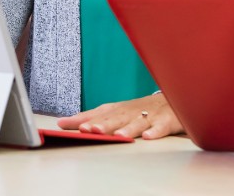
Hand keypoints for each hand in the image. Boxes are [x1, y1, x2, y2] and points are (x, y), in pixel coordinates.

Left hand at [56, 93, 182, 139]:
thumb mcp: (114, 110)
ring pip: (137, 123)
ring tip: (118, 136)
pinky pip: (161, 127)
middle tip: (90, 130)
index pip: (96, 114)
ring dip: (127, 129)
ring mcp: (148, 116)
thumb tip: (62, 123)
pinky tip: (148, 136)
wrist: (172, 96)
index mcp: (117, 110)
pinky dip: (155, 131)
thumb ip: (90, 117)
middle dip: (103, 124)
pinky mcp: (166, 121)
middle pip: (115, 118)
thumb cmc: (138, 108)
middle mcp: (130, 112)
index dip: (83, 120)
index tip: (67, 125)